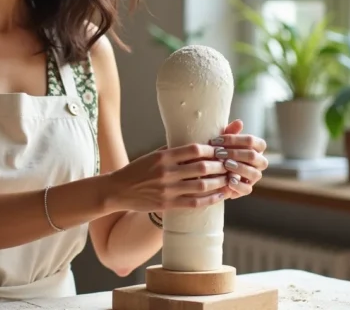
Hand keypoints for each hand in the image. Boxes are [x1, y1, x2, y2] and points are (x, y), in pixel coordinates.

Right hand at [106, 143, 228, 213]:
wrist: (118, 190)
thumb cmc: (137, 170)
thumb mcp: (152, 155)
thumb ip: (172, 151)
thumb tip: (196, 145)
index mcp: (164, 156)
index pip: (195, 149)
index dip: (212, 149)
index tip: (222, 150)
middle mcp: (167, 172)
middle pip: (203, 167)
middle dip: (221, 166)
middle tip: (232, 165)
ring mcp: (168, 189)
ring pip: (202, 185)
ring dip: (220, 182)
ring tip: (230, 179)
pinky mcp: (168, 204)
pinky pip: (195, 202)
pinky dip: (211, 199)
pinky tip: (220, 195)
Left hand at [209, 120, 267, 198]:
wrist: (209, 171)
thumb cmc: (218, 151)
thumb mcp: (221, 141)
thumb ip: (230, 132)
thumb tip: (239, 122)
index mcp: (256, 148)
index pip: (254, 142)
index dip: (236, 140)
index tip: (218, 140)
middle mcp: (258, 163)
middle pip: (254, 156)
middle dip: (235, 153)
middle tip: (218, 153)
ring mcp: (254, 176)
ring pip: (254, 173)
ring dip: (238, 168)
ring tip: (225, 164)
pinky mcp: (246, 189)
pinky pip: (247, 189)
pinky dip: (238, 185)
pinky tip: (228, 180)